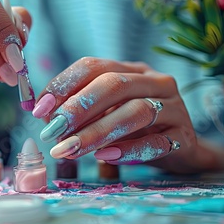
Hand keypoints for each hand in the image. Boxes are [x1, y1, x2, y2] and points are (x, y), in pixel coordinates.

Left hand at [33, 57, 223, 173]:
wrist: (182, 149)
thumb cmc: (136, 128)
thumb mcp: (108, 112)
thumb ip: (80, 108)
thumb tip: (42, 112)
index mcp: (132, 70)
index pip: (94, 66)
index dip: (63, 84)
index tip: (39, 109)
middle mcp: (155, 82)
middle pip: (115, 85)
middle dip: (79, 108)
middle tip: (52, 131)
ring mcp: (174, 108)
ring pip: (136, 112)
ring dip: (98, 132)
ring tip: (71, 149)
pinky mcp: (184, 137)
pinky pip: (157, 143)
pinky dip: (129, 150)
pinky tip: (105, 157)